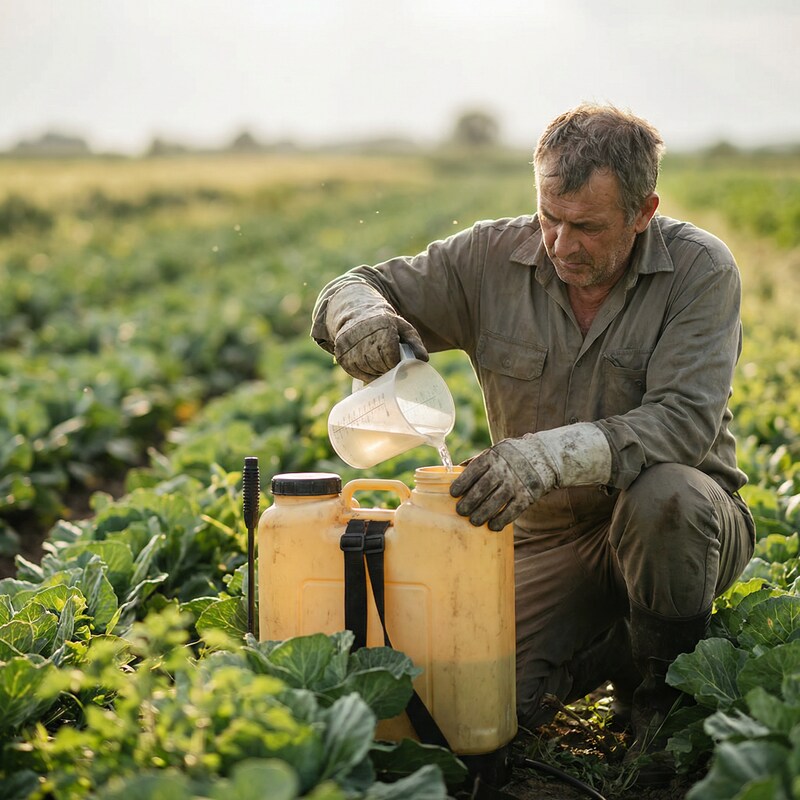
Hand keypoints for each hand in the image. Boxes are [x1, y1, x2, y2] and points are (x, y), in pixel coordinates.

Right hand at [334, 313, 427, 382]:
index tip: (397, 362)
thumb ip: (415, 343)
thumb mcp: (403, 328)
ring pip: (367, 370)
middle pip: (379, 365)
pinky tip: (368, 365)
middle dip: (386, 368)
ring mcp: (350, 345)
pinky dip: (363, 373)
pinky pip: (355, 372)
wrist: (356, 313)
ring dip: (375, 372)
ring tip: (378, 363)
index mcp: (383, 327)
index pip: (391, 357)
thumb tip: (423, 359)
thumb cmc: (385, 324)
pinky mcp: (341, 354)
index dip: (395, 363)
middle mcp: (364, 335)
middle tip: (388, 364)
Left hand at [449, 424, 612, 530]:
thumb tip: (453, 470)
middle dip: (469, 502)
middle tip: (461, 511)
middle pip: (482, 489)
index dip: (462, 483)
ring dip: (482, 514)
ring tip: (474, 521)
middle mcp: (504, 470)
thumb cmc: (512, 455)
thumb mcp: (495, 451)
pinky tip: (492, 525)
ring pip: (495, 502)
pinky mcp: (527, 496)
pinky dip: (501, 520)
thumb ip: (477, 461)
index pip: (473, 471)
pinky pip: (512, 511)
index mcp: (493, 457)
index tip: (453, 494)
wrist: (545, 456)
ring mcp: (516, 483)